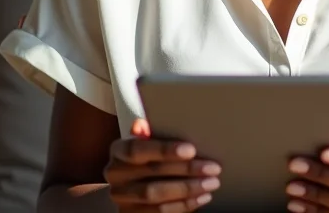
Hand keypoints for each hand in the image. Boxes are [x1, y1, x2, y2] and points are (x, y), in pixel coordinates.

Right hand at [104, 119, 221, 211]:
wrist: (132, 185)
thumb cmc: (149, 155)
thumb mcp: (149, 140)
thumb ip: (150, 134)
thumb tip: (140, 125)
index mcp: (118, 151)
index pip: (138, 149)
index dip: (164, 149)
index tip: (191, 150)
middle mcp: (115, 175)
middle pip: (152, 173)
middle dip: (186, 171)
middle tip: (213, 168)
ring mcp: (122, 199)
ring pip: (156, 196)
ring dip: (188, 190)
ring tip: (211, 183)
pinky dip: (183, 205)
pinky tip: (201, 197)